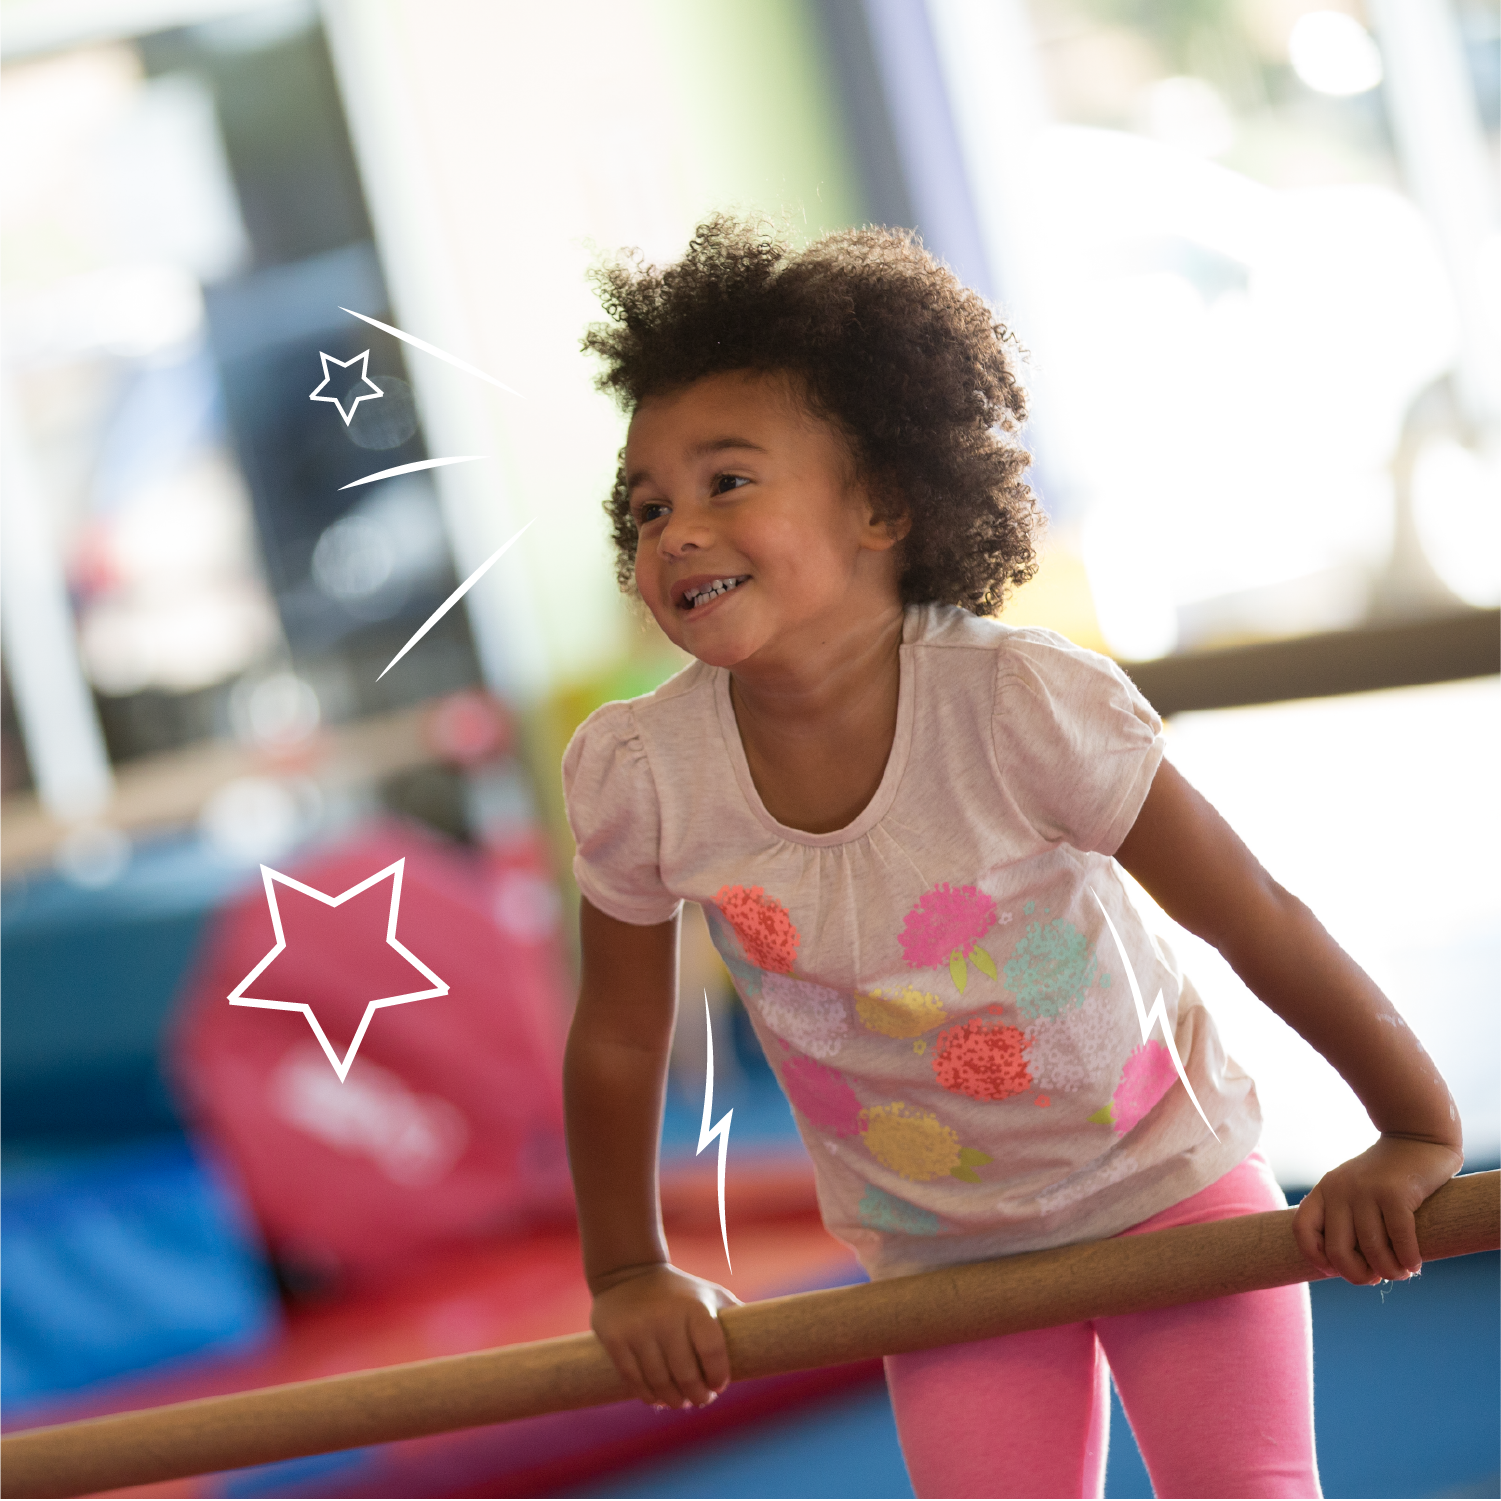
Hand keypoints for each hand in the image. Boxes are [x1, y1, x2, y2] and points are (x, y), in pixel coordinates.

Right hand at [590, 1262, 740, 1408]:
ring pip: (659, 1381)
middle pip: (686, 1374)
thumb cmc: (678, 1290)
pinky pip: (634, 1380)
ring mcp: (639, 1330)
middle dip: (697, 1395)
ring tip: (680, 1402)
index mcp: (694, 1307)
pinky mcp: (615, 1340)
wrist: (627, 1273)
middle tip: (701, 1400)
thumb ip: (733, 1312)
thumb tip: (771, 1333)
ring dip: (673, 1399)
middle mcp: (666, 1318)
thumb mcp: (708, 1293)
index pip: (712, 1351)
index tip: (719, 1385)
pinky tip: (657, 1399)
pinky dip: (648, 1396)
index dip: (718, 1375)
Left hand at [1293, 1135, 1462, 1284]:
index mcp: (1324, 1191)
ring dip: (1389, 1270)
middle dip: (1356, 1274)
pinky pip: (1399, 1238)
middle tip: (1375, 1277)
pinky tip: (1414, 1264)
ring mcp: (1366, 1190)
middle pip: (1337, 1249)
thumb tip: (1346, 1266)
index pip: (1302, 1230)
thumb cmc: (1385, 1175)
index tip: (1336, 1270)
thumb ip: (1345, 1218)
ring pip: (1371, 1249)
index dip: (1315, 1258)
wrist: (1415, 1137)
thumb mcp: (1353, 1190)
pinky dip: (1408, 1259)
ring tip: (1400, 1272)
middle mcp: (1340, 1190)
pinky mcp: (1395, 1193)